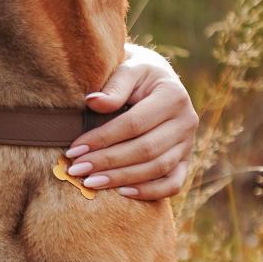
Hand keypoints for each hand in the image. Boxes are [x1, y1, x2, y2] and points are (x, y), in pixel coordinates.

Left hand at [64, 43, 197, 200]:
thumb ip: (114, 85)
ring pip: (158, 168)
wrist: (155, 80)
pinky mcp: (185, 160)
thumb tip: (93, 102)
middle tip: (77, 170)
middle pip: (145, 149)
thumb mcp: (128, 68)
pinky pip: (173, 183)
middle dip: (108, 162)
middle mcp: (187, 120)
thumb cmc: (136, 73)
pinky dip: (150, 192)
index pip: (134, 124)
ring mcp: (188, 143)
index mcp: (173, 95)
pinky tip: (122, 193)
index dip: (102, 139)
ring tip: (91, 182)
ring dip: (122, 178)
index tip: (74, 150)